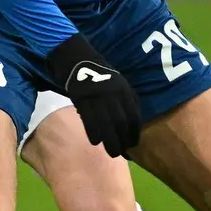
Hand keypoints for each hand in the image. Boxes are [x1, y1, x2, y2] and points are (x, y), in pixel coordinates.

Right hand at [46, 34, 140, 157]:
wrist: (75, 57)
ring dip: (110, 141)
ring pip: (107, 123)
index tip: (133, 145)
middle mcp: (114, 93)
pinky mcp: (83, 97)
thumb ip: (124, 98)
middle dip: (123, 140)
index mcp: (124, 89)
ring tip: (111, 152)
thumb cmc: (96, 71)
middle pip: (122, 122)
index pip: (134, 115)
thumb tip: (129, 121)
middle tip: (121, 153)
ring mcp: (98, 95)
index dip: (134, 132)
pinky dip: (94, 132)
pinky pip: (90, 119)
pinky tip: (95, 142)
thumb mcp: (116, 81)